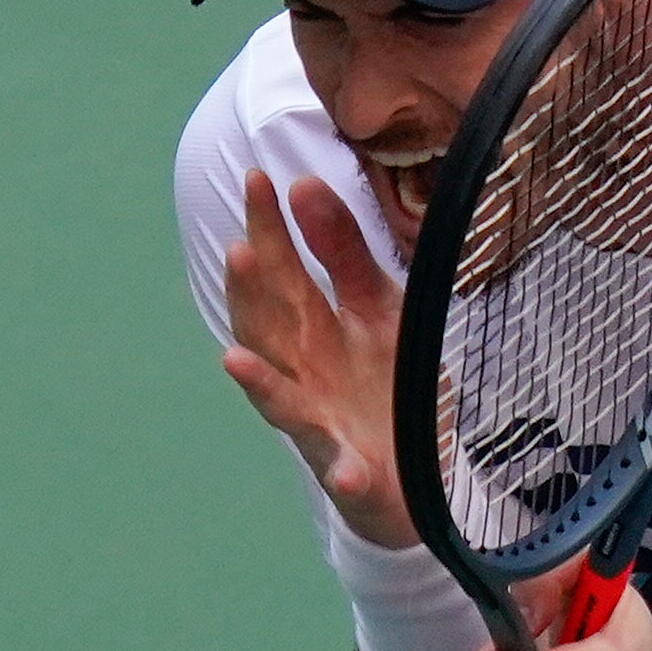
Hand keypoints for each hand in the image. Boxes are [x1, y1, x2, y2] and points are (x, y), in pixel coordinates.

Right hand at [221, 170, 413, 547]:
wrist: (417, 471)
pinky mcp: (352, 473)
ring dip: (260, 383)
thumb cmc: (384, 383)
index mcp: (310, 327)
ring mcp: (321, 425)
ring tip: (234, 360)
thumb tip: (303, 185)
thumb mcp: (376, 307)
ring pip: (282, 402)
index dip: (267, 229)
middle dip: (250, 297)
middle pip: (268, 330)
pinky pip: (343, 472)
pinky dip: (342, 470)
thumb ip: (344, 252)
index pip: (279, 271)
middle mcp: (303, 372)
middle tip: (239, 250)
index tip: (257, 178)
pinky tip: (347, 469)